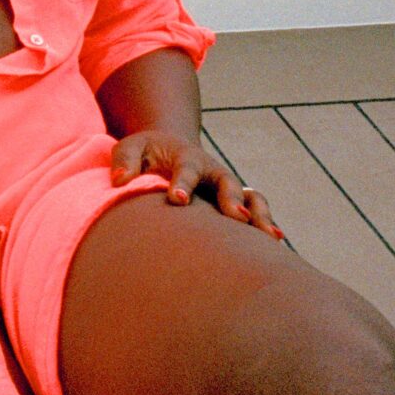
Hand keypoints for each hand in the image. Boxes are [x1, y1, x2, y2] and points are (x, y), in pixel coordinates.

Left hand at [110, 130, 281, 238]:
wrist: (168, 150)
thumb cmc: (146, 153)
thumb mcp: (130, 148)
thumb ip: (124, 160)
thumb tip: (120, 181)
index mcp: (185, 157)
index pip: (186, 169)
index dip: (183, 184)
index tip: (177, 199)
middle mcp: (212, 172)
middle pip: (227, 183)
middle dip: (232, 199)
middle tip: (237, 218)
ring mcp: (226, 189)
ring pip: (250, 198)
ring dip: (260, 215)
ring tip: (270, 237)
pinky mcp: (233, 205)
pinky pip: (255, 213)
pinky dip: (265, 226)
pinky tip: (274, 247)